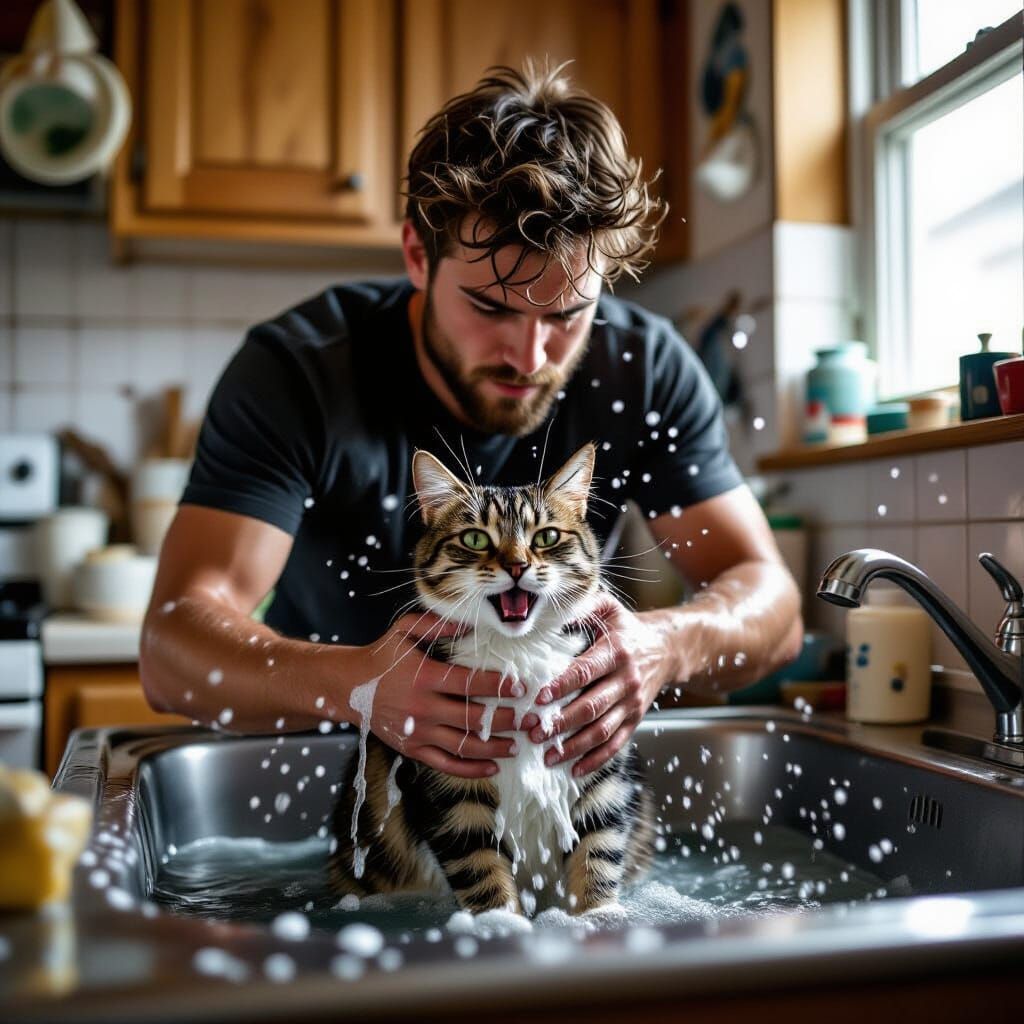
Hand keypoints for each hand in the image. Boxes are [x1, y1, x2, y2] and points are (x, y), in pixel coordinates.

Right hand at [348, 611, 522, 778]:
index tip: (520, 687)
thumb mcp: (404, 630)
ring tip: (517, 745)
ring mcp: (417, 733)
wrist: (348, 686)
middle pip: (472, 718)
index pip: (469, 684)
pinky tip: (493, 767)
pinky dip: (470, 770)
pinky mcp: (412, 749)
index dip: (497, 686)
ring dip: (494, 747)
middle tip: (530, 719)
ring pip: (464, 746)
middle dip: (506, 720)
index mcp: (424, 678)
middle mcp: (422, 708)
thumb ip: (436, 624)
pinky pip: (446, 764)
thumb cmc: (382, 655)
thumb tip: (470, 622)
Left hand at [528, 594, 675, 776]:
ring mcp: (632, 703)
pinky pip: (616, 743)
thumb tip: (549, 612)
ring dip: (574, 746)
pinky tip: (574, 769)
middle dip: (561, 722)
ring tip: (547, 755)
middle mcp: (626, 680)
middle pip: (591, 706)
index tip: (538, 697)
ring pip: (602, 730)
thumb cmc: (626, 628)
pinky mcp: (635, 719)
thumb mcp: (608, 608)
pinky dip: (596, 759)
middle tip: (533, 732)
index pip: (585, 671)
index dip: (562, 685)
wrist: (667, 648)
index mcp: (616, 651)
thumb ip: (582, 606)